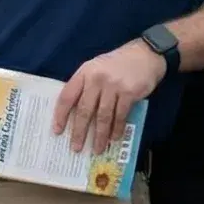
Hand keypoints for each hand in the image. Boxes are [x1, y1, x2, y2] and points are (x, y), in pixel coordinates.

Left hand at [53, 40, 165, 155]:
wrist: (145, 54)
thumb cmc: (117, 64)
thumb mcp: (96, 68)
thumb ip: (86, 86)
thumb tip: (75, 114)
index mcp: (84, 72)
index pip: (67, 96)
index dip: (60, 115)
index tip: (57, 131)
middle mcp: (96, 79)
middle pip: (84, 110)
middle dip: (79, 132)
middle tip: (76, 148)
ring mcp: (113, 86)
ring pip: (103, 116)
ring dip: (100, 135)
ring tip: (98, 149)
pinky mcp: (129, 93)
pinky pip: (120, 116)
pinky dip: (117, 129)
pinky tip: (114, 138)